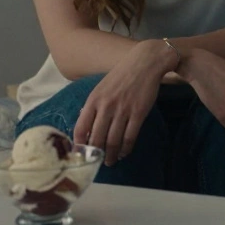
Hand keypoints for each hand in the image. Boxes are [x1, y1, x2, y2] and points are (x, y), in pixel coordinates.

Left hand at [73, 39, 174, 166]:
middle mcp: (106, 107)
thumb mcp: (101, 87)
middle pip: (96, 138)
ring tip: (111, 161)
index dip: (79, 144)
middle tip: (97, 162)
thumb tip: (87, 125)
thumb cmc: (122, 75)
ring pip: (113, 140)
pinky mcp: (138, 113)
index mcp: (93, 100)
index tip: (81, 153)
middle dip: (96, 154)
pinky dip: (126, 148)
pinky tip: (124, 152)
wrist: (145, 63)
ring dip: (111, 155)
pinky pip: (130, 136)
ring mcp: (122, 110)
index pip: (80, 128)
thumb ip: (94, 105)